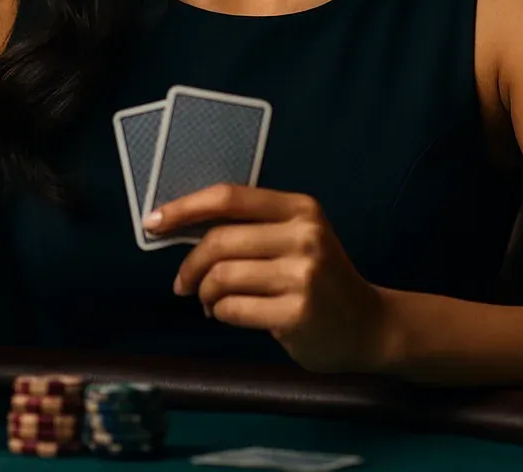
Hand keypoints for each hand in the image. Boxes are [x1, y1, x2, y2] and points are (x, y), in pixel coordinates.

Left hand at [149, 185, 386, 373]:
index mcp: (300, 208)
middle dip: (189, 265)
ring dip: (205, 294)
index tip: (152, 222)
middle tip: (183, 285)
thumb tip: (180, 228)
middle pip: (219, 240)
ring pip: (222, 277)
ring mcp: (303, 275)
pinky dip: (221, 314)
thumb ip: (250, 229)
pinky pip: (233, 309)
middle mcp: (304, 236)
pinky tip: (230, 315)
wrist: (370, 325)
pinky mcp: (297, 313)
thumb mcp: (296, 239)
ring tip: (211, 302)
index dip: (184, 207)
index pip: (229, 197)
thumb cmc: (319, 279)